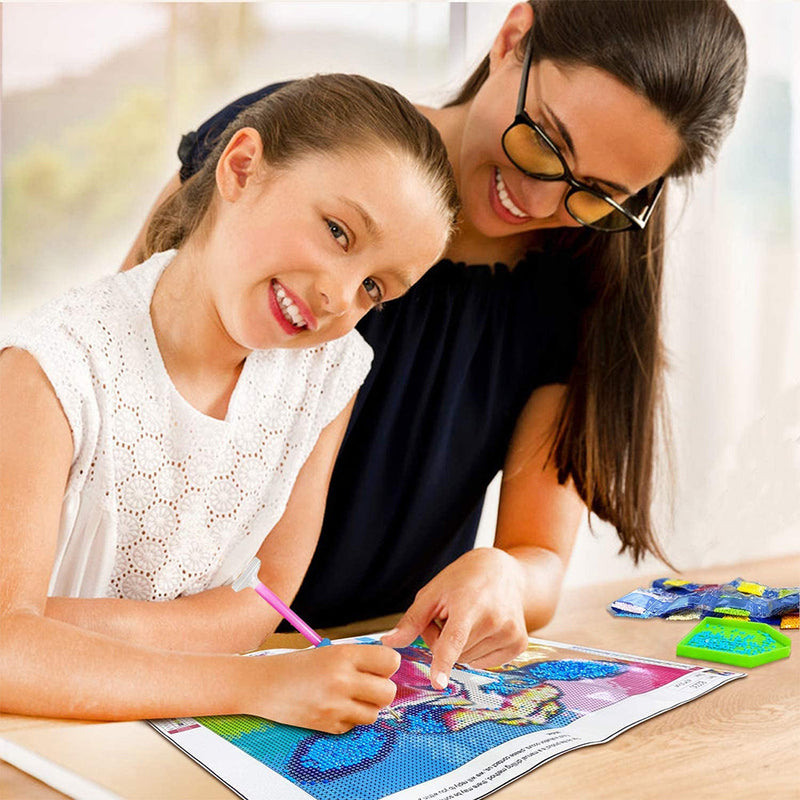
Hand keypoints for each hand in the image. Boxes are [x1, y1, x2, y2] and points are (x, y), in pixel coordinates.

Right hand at [250, 644, 399, 733]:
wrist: (262, 685)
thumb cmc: (296, 666)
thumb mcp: (329, 652)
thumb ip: (358, 659)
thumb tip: (388, 668)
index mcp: (344, 655)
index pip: (390, 662)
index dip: (387, 665)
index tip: (379, 667)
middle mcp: (342, 680)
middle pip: (388, 692)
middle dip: (381, 690)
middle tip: (367, 685)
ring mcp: (335, 706)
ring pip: (374, 713)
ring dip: (366, 707)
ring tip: (348, 697)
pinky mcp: (328, 726)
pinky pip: (353, 726)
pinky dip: (347, 719)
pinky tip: (332, 707)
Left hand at [381, 548, 528, 689]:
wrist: (504, 572)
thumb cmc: (464, 580)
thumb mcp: (433, 593)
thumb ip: (412, 621)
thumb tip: (388, 644)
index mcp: (469, 604)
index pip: (453, 639)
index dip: (443, 662)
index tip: (438, 683)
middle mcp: (494, 620)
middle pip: (455, 654)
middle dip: (444, 641)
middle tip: (450, 616)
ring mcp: (510, 633)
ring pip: (469, 661)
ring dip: (461, 647)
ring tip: (468, 619)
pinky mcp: (519, 644)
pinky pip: (485, 663)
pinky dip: (477, 651)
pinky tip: (483, 629)